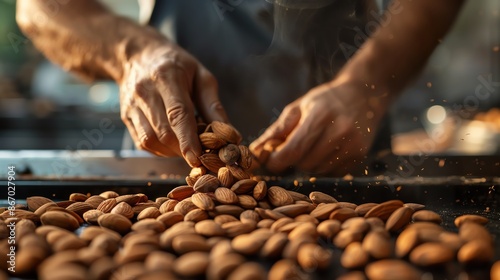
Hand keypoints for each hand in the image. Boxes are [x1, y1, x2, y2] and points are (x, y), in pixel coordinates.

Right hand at [119, 42, 227, 166]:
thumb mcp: (201, 76)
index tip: (198, 158)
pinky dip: (160, 149)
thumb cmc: (176, 66)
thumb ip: (214, 105)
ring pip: (151, 140)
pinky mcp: (126, 117)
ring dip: (172, 151)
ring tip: (187, 145)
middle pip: (164, 132)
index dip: (188, 139)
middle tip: (201, 153)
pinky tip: (172, 143)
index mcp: (166, 77)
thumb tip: (230, 134)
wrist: (139, 56)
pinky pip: (143, 142)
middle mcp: (145, 92)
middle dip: (184, 148)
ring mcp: (132, 106)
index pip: (177, 114)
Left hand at [250, 79, 389, 174]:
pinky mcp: (359, 155)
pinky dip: (323, 165)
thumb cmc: (324, 100)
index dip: (276, 160)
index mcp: (321, 115)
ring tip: (314, 143)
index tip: (269, 160)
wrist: (363, 94)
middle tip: (294, 145)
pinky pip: (331, 172)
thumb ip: (277, 131)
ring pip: (317, 170)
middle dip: (293, 159)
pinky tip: (328, 148)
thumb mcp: (298, 107)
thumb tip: (255, 152)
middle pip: (304, 163)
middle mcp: (340, 131)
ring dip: (308, 162)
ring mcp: (353, 145)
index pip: (294, 149)